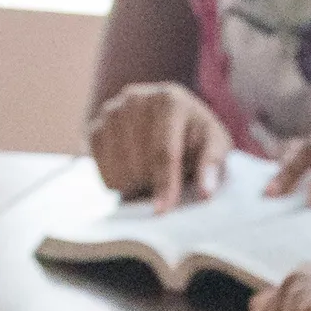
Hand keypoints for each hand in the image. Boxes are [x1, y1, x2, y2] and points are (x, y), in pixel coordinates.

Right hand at [88, 81, 235, 208]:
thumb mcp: (215, 145)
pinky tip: (134, 171)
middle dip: (154, 183)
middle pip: (138, 164)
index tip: (162, 211)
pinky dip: (118, 181)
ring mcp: (111, 112)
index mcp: (169, 99)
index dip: (164, 183)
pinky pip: (102, 171)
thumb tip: (206, 192)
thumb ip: (212, 165)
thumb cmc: (196, 137)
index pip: (163, 151)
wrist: (173, 123)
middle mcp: (135, 99)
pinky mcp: (94, 128)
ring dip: (137, 184)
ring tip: (153, 174)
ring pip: (118, 171)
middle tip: (170, 181)